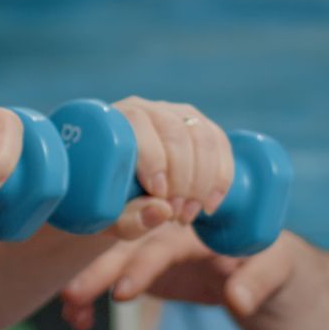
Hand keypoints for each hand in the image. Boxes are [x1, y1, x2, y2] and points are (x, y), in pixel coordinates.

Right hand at [59, 224, 299, 329]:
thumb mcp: (281, 270)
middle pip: (127, 246)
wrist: (274, 280)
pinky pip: (111, 282)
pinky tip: (77, 323)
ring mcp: (154, 249)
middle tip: (72, 298)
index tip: (122, 294)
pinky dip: (92, 301)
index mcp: (201, 224)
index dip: (143, 264)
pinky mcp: (145, 271)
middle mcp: (171, 230)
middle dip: (98, 271)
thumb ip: (260, 280)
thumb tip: (237, 300)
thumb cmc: (282, 266)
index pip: (166, 240)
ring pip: (112, 263)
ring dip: (87, 285)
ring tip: (70, 313)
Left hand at [108, 97, 236, 239]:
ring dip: (204, 181)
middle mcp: (147, 110)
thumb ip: (130, 219)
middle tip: (177, 215)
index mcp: (115, 122)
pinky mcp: (200, 128)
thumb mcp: (109, 219)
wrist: (117, 194)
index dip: (154, 157)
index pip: (139, 123)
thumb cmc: (106, 205)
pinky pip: (220, 143)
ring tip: (188, 215)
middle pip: (176, 132)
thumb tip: (164, 211)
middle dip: (183, 178)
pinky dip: (221, 176)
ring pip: (203, 137)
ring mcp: (177, 115)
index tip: (160, 194)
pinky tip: (209, 204)